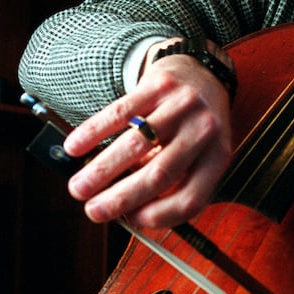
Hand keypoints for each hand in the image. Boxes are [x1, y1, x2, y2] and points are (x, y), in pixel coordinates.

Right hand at [64, 54, 232, 227]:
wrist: (201, 73)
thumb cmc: (193, 126)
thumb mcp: (197, 155)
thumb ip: (168, 179)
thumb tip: (122, 208)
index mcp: (218, 157)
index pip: (190, 198)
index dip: (158, 216)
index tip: (130, 220)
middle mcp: (205, 131)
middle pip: (160, 174)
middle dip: (120, 198)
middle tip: (93, 211)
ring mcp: (183, 105)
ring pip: (136, 145)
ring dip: (102, 170)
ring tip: (78, 188)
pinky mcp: (160, 84)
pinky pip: (120, 112)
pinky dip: (94, 132)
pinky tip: (75, 147)